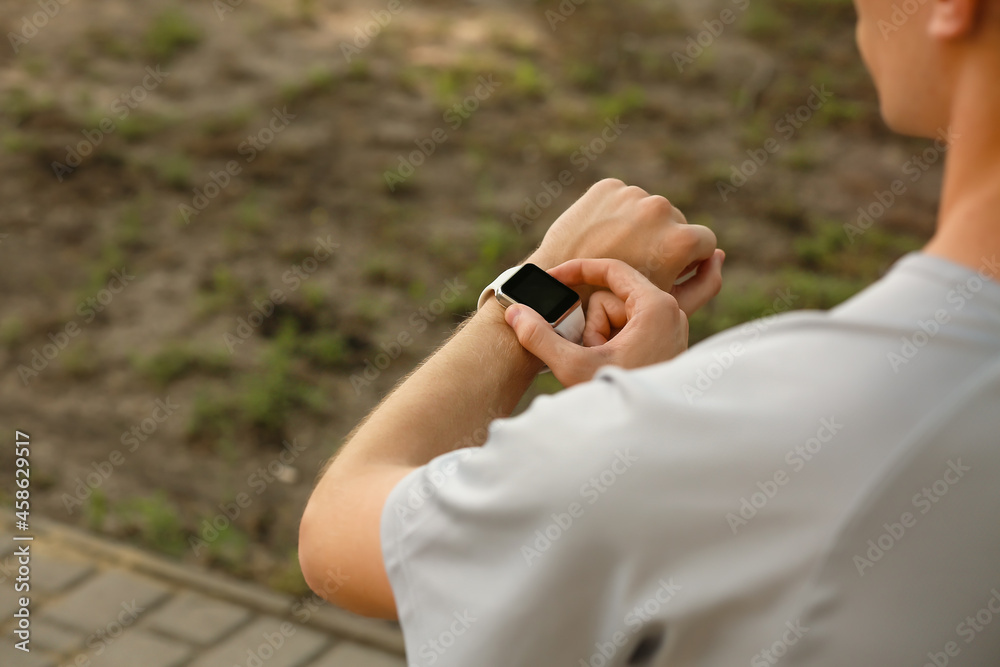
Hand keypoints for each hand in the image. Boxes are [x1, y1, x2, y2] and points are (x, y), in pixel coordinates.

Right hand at [503, 256, 723, 386]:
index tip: (551, 278)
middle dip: (591, 326)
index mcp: (656, 307)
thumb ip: (540, 337)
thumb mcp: (574, 367)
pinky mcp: (662, 345)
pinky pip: (625, 332)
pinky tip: (610, 369)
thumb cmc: (619, 402)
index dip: (577, 270)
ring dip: (598, 340)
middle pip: (610, 299)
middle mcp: (668, 313)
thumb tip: (514, 313)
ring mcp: (667, 330)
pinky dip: (609, 347)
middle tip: (590, 354)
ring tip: (603, 367)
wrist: (648, 439)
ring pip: (615, 317)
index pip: (612, 270)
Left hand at [531, 179, 717, 294]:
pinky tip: (600, 237)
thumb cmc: (616, 305)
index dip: (687, 261)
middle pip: (676, 222)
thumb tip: (720, 254)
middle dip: (661, 241)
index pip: (704, 241)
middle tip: (634, 264)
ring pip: (649, 210)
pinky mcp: (606, 186)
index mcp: (681, 238)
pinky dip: (617, 215)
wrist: (557, 288)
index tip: (665, 271)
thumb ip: (707, 283)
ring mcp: (632, 194)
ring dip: (639, 227)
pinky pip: (623, 199)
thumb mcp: (668, 305)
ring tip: (615, 252)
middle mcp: (660, 208)